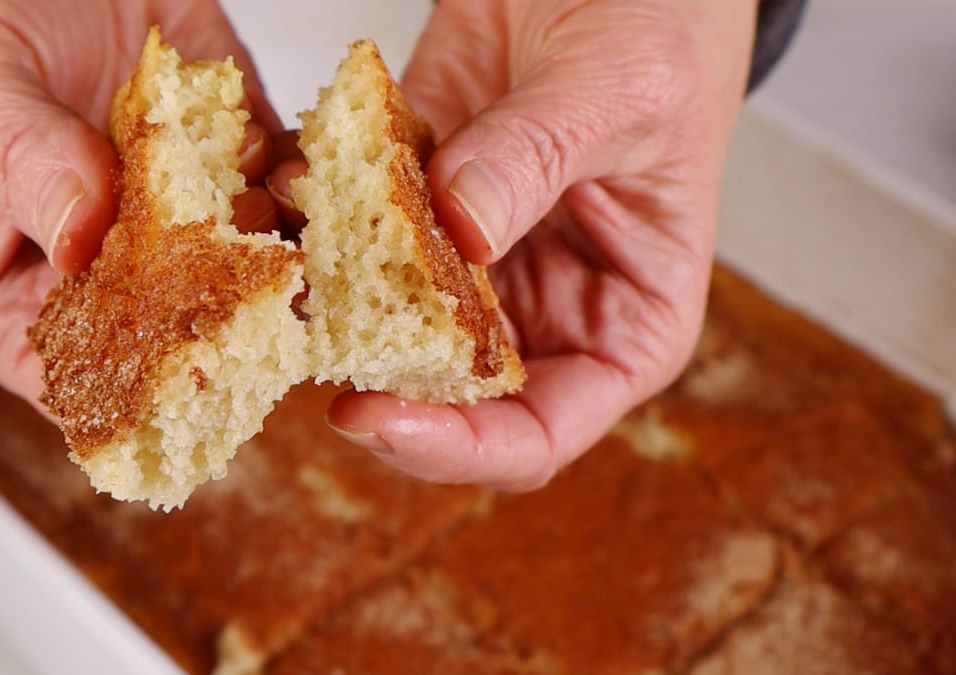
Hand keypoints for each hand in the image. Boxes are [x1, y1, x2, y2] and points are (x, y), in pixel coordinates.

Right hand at [0, 0, 280, 403]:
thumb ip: (17, 157)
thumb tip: (77, 234)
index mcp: (16, 273)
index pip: (56, 366)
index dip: (112, 392)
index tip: (165, 387)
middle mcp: (106, 256)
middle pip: (164, 334)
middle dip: (215, 331)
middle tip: (257, 322)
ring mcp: (178, 212)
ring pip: (237, 270)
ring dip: (274, 261)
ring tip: (291, 246)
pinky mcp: (234, 157)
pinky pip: (280, 190)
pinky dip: (301, 187)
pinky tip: (304, 174)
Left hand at [325, 0, 756, 489]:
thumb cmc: (667, 28)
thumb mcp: (621, 92)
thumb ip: (539, 159)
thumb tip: (461, 227)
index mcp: (624, 324)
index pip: (540, 433)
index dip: (459, 445)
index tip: (379, 415)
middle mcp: (543, 307)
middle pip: (447, 395)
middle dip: (373, 378)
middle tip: (307, 341)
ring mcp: (474, 257)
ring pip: (387, 320)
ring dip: (330, 301)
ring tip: (288, 263)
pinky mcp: (418, 197)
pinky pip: (356, 232)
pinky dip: (318, 221)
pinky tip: (294, 184)